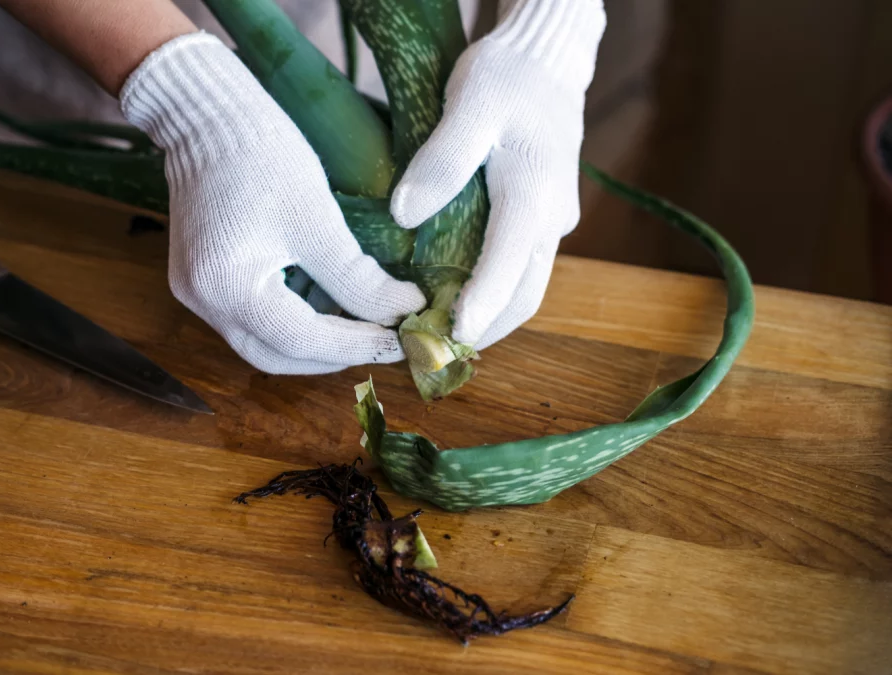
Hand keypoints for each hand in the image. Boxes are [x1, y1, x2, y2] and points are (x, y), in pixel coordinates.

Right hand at [120, 33, 425, 373]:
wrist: (206, 113)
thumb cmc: (263, 155)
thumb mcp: (318, 218)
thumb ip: (358, 277)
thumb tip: (404, 311)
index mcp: (228, 288)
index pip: (302, 342)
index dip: (357, 346)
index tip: (402, 339)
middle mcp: (203, 302)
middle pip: (277, 357)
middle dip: (333, 356)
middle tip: (383, 340)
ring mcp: (196, 293)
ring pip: (263, 343)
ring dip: (313, 343)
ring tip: (361, 326)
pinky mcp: (200, 280)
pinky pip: (250, 318)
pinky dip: (291, 320)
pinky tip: (325, 305)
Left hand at [390, 0, 605, 348]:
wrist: (547, 56)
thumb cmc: (506, 75)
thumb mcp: (468, 104)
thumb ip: (440, 161)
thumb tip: (405, 215)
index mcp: (533, 196)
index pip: (507, 271)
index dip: (477, 312)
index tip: (445, 343)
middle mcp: (552, 218)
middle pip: (524, 296)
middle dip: (483, 330)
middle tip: (433, 353)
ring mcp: (554, 219)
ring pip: (527, 285)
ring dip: (491, 315)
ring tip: (439, 334)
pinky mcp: (547, 216)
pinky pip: (523, 265)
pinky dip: (495, 289)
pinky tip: (457, 292)